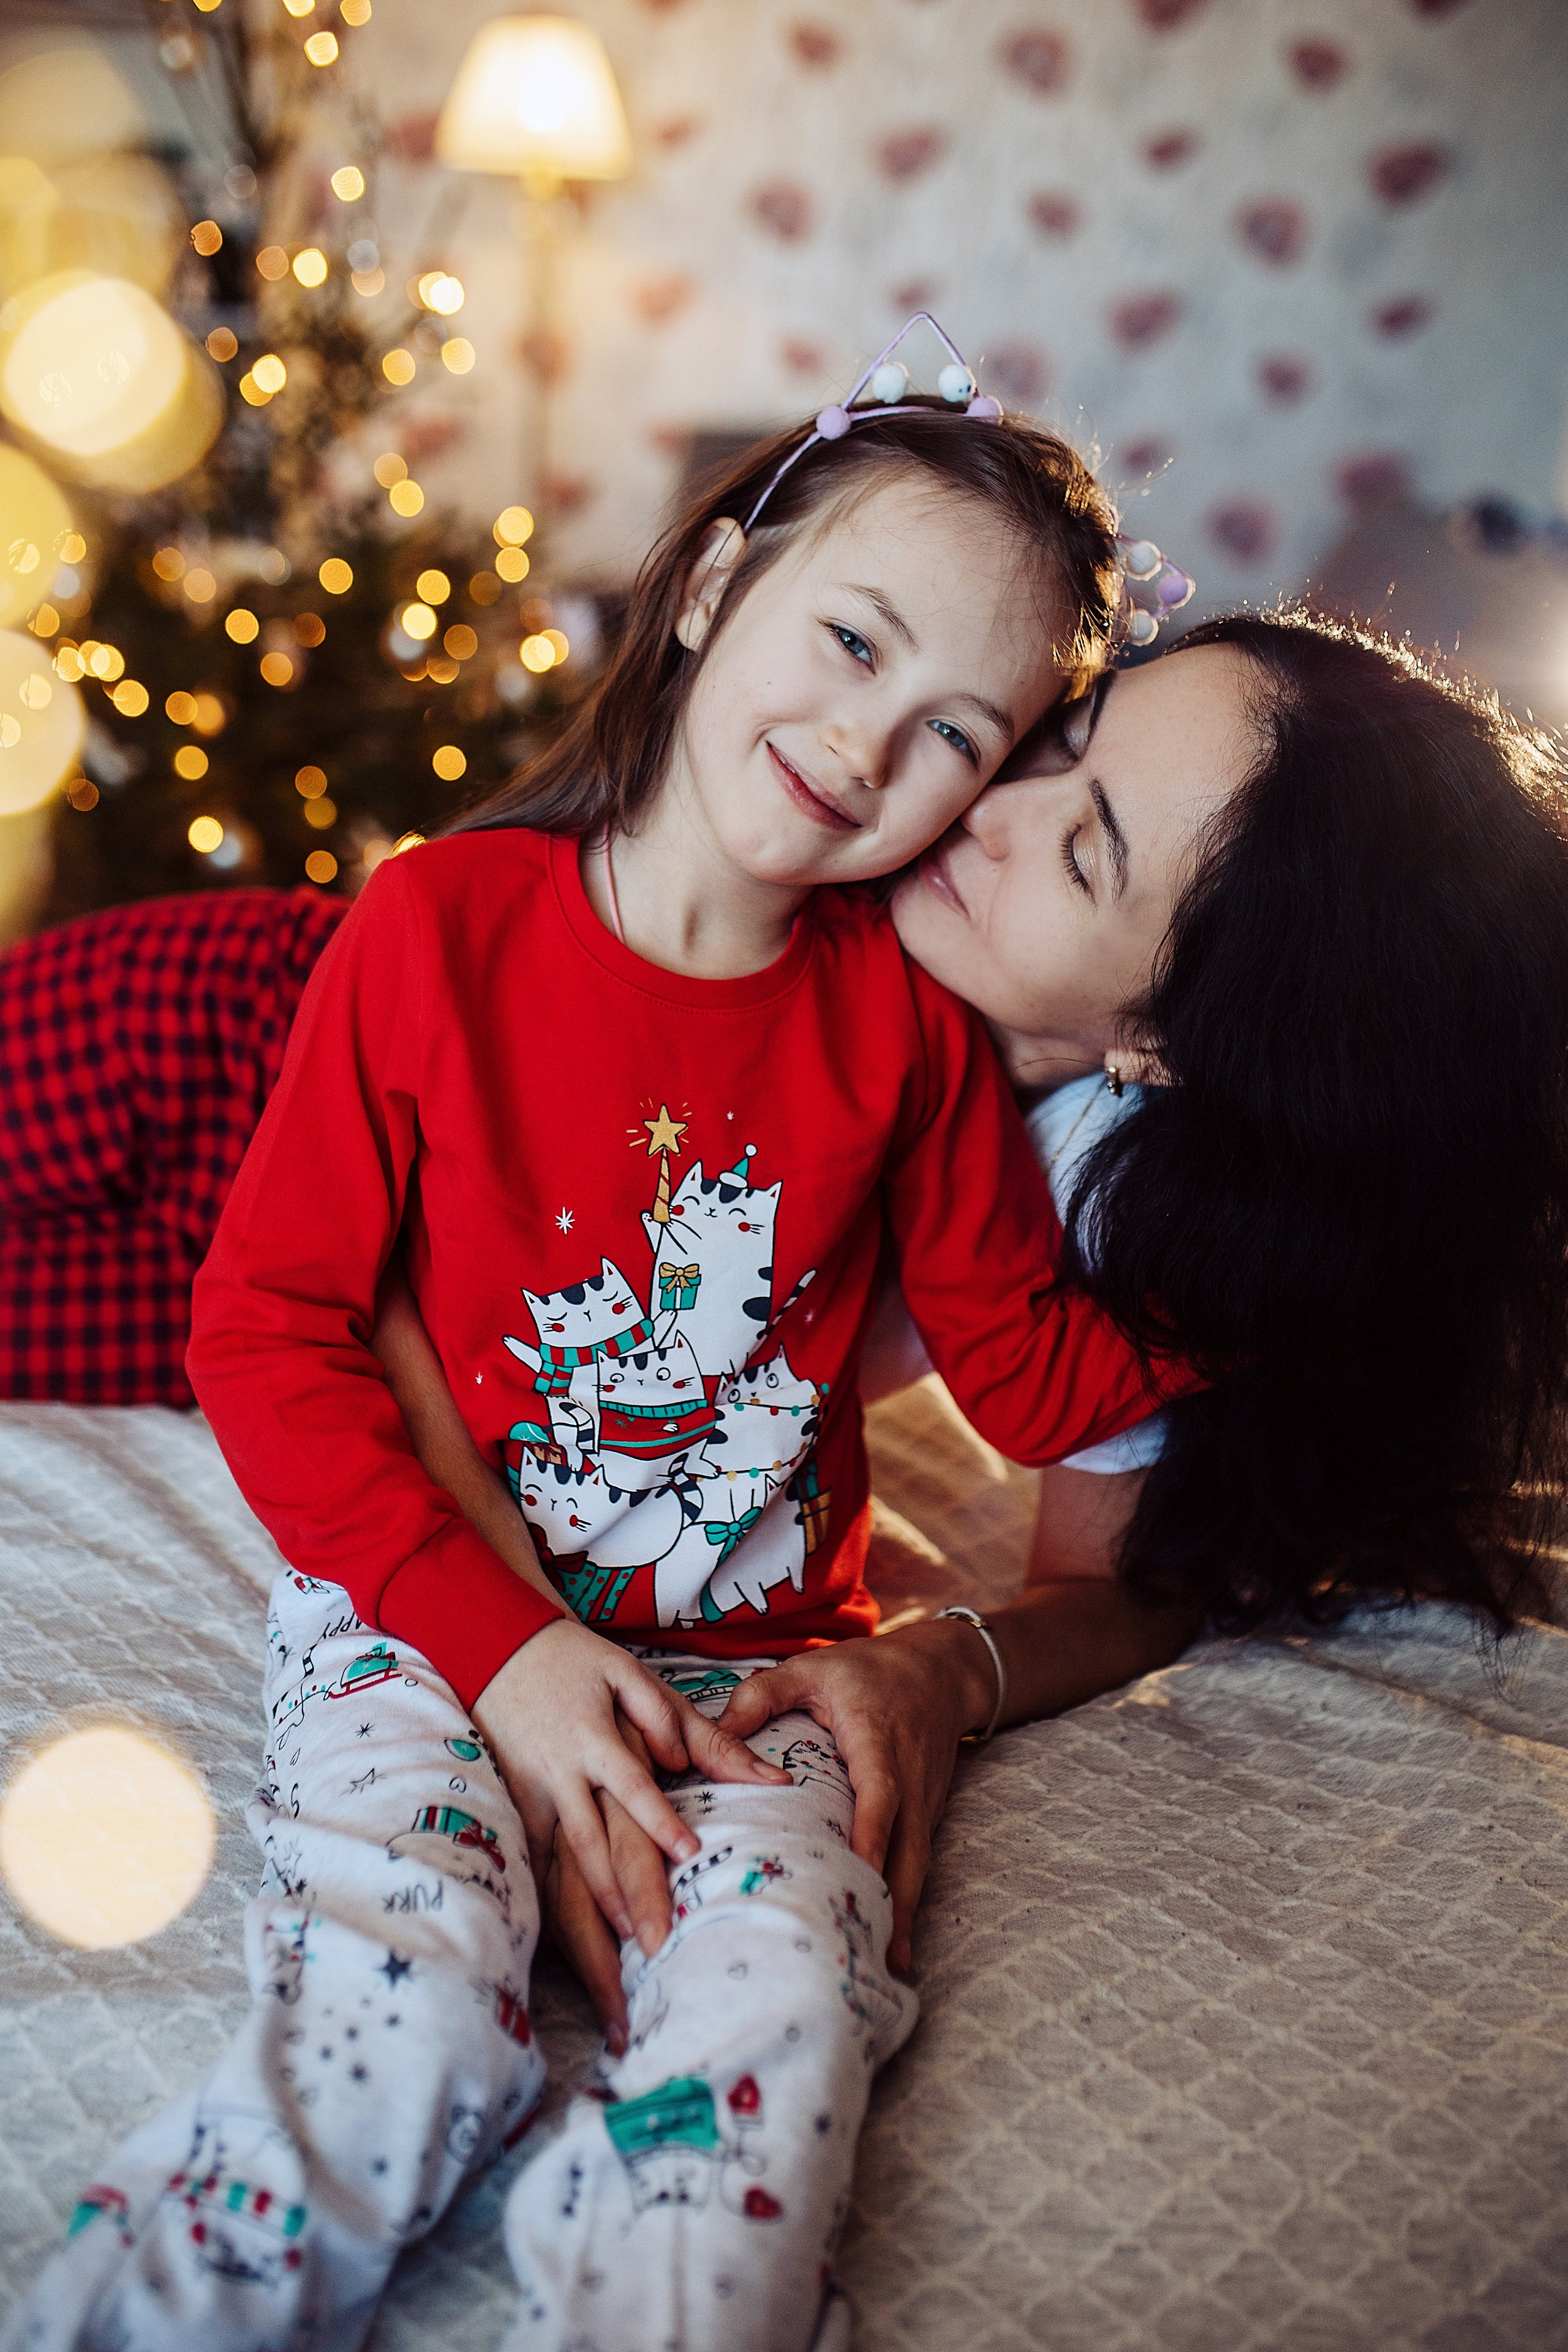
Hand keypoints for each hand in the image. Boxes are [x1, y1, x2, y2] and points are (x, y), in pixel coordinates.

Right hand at [473, 1620, 787, 1946]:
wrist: (494, 1645)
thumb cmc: (573, 1660)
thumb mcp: (625, 1670)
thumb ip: (665, 1715)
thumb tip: (686, 1759)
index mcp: (593, 1736)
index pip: (631, 1785)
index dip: (659, 1819)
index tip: (690, 1853)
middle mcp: (559, 1771)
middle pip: (593, 1845)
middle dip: (624, 1898)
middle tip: (656, 1945)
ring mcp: (529, 1793)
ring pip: (558, 1866)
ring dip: (585, 1920)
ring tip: (614, 1972)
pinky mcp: (512, 1806)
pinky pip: (531, 1865)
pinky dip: (547, 1909)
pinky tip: (565, 1952)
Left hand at [715, 1620, 995, 1974]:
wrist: (943, 1671)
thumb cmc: (868, 1670)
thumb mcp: (813, 1668)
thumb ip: (762, 1695)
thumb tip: (712, 1735)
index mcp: (879, 1746)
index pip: (879, 1798)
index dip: (871, 1838)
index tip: (859, 1879)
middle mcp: (909, 1783)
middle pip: (907, 1849)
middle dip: (894, 1902)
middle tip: (876, 1954)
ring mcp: (925, 1804)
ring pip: (918, 1864)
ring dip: (903, 1912)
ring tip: (885, 1965)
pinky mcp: (927, 1816)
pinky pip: (917, 1862)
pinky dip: (905, 1899)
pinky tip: (888, 1938)